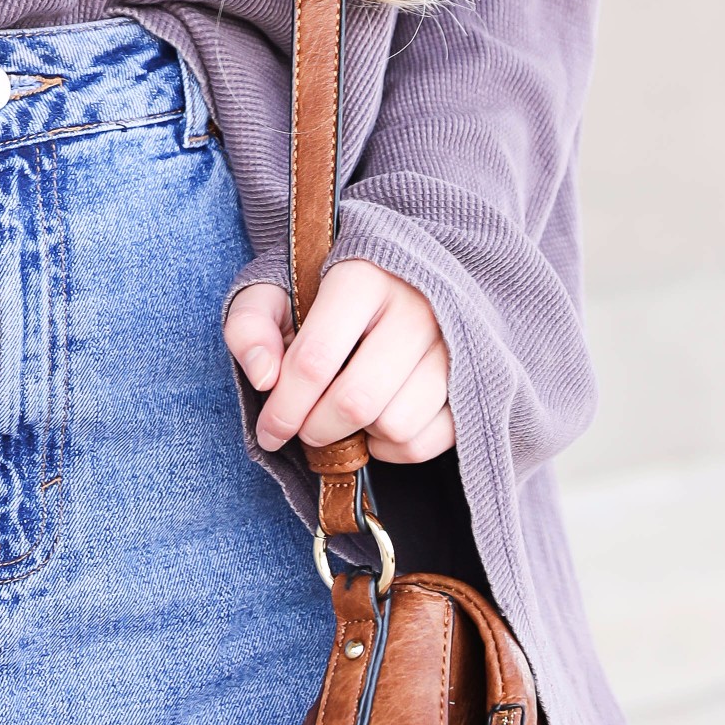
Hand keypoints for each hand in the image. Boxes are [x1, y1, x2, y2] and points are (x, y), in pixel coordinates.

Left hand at [223, 258, 455, 464]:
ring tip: (344, 414)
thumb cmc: (322, 291)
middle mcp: (415, 307)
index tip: (268, 431)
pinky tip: (377, 423)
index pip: (314, 361)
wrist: (395, 275)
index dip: (284, 409)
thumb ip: (250, 327)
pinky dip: (396, 448)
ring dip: (359, 437)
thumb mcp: (273, 292)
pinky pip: (430, 440)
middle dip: (317, 429)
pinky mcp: (474, 377)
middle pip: (356, 401)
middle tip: (304, 425)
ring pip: (397, 425)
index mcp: (360, 277)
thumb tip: (264, 378)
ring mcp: (452, 343)